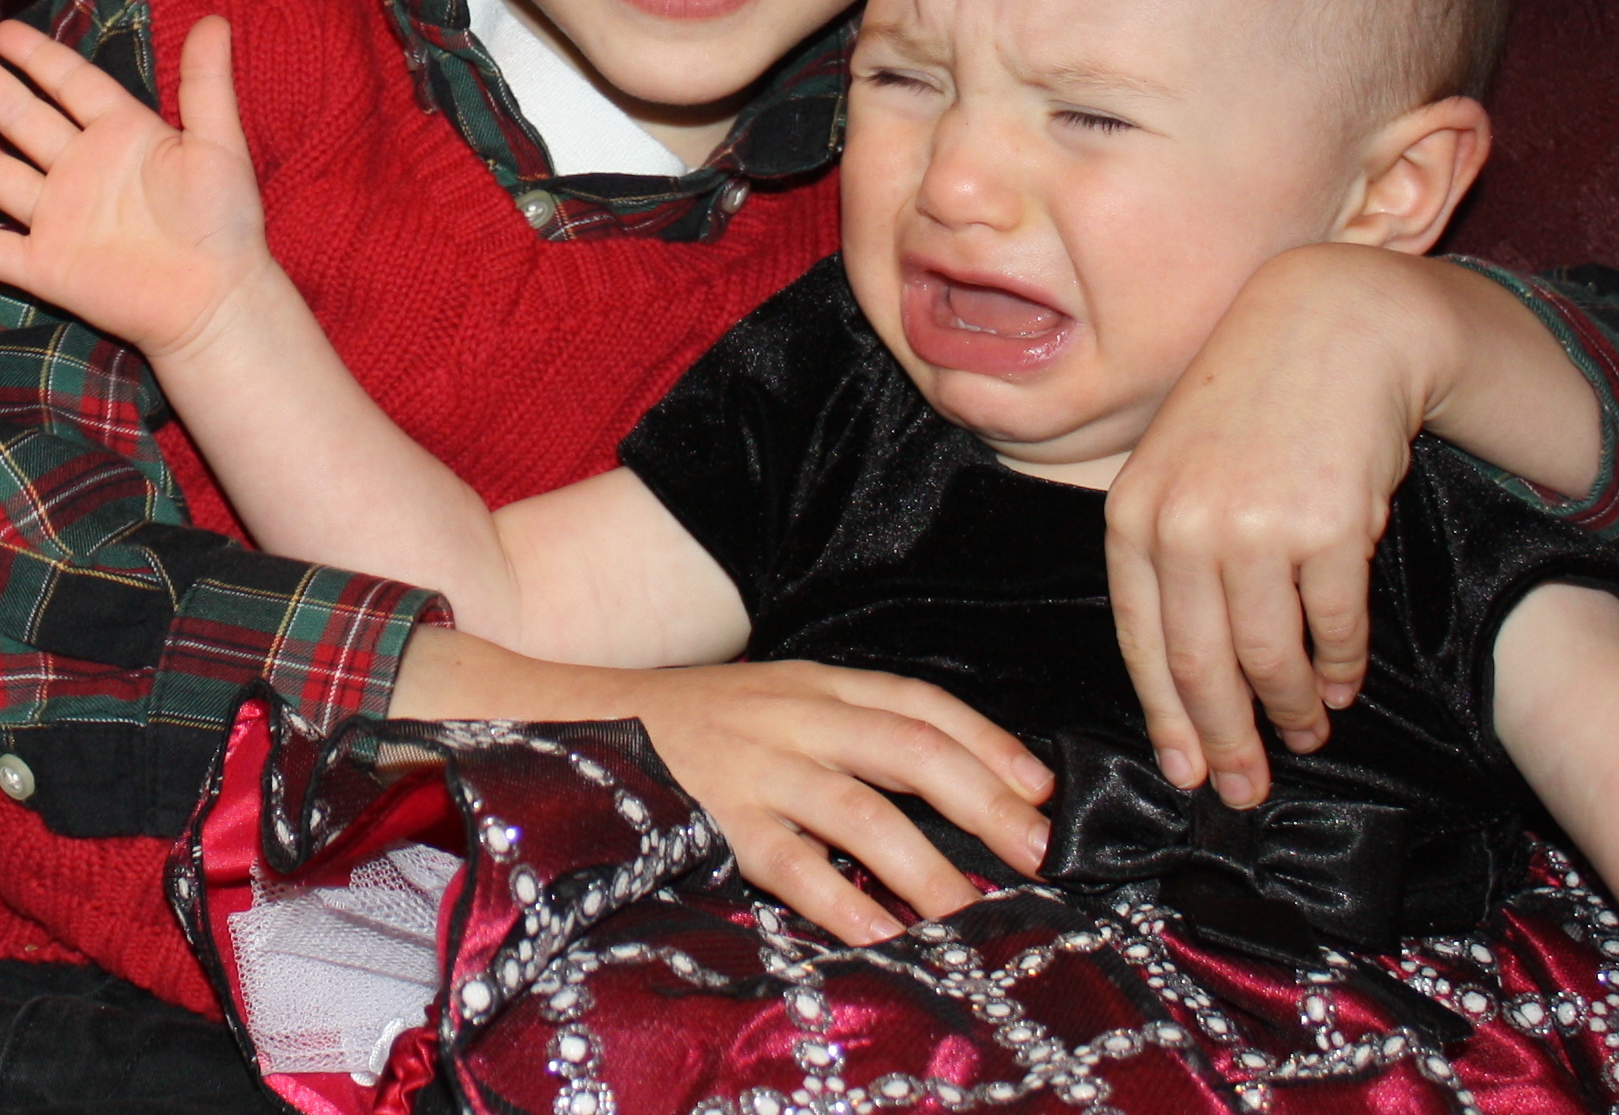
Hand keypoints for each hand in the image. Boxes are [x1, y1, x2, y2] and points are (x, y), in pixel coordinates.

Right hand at [0, 14, 274, 359]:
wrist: (217, 303)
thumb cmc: (226, 224)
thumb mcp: (219, 145)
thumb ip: (207, 85)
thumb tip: (214, 17)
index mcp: (120, 135)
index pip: (68, 84)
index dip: (36, 56)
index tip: (0, 30)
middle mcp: (80, 171)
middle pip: (20, 117)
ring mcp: (58, 219)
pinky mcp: (46, 267)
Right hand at [391, 629, 1053, 947]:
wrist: (576, 714)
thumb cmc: (691, 724)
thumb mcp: (772, 703)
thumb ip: (843, 733)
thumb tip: (945, 789)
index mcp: (814, 683)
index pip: (920, 703)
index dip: (989, 743)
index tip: (1042, 789)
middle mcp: (793, 715)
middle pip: (912, 749)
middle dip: (986, 802)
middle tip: (1036, 854)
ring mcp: (755, 766)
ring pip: (864, 811)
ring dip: (930, 867)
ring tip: (974, 913)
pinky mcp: (718, 817)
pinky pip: (792, 864)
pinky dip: (843, 902)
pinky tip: (882, 936)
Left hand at [1104, 242, 1450, 805]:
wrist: (1328, 330)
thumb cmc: (1248, 410)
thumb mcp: (1177, 469)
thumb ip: (1169, 555)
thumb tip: (1186, 667)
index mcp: (1132, 518)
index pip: (1140, 643)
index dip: (1166, 717)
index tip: (1186, 772)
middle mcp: (1181, 528)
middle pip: (1201, 667)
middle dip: (1227, 740)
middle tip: (1248, 790)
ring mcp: (1251, 529)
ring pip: (1270, 658)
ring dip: (1292, 709)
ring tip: (1307, 730)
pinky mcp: (1324, 529)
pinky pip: (1334, 628)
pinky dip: (1341, 667)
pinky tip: (1344, 684)